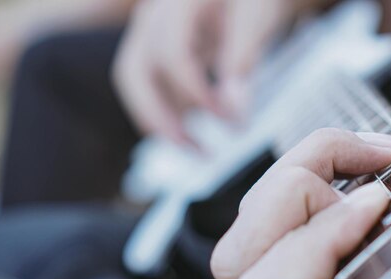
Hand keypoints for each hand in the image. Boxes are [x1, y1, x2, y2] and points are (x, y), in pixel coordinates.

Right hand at [113, 0, 330, 143]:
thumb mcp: (256, 19)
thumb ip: (242, 61)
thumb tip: (234, 112)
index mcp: (178, 2)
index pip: (172, 53)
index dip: (196, 92)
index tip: (229, 118)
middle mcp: (153, 15)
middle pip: (134, 73)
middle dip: (161, 118)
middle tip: (196, 151)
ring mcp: (150, 30)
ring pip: (136, 82)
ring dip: (160, 120)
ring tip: (196, 150)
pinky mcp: (158, 47)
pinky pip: (150, 83)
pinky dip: (168, 109)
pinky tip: (192, 132)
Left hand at [212, 50, 390, 278]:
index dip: (320, 232)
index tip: (383, 197)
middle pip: (237, 264)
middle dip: (295, 191)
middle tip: (365, 168)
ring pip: (240, 246)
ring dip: (292, 183)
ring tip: (356, 167)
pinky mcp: (303, 269)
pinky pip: (265, 227)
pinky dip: (298, 183)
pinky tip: (347, 174)